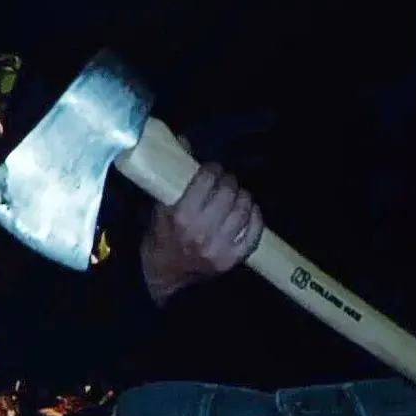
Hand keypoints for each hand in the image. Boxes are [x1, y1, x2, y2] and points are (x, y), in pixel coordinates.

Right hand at [139, 158, 263, 304]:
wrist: (164, 275)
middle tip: (224, 180)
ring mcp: (220, 247)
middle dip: (228, 181)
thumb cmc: (160, 236)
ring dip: (242, 196)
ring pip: (243, 209)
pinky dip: (255, 217)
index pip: (207, 179)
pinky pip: (254, 233)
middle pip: (228, 192)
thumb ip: (172, 174)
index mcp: (181, 215)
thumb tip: (183, 140)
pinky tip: (248, 210)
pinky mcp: (233, 259)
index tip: (211, 169)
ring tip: (235, 194)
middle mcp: (202, 231)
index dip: (212, 169)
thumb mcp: (159, 205)